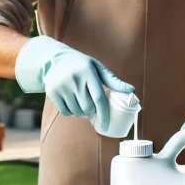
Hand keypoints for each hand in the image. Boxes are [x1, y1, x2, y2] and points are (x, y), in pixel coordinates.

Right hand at [15, 36, 133, 130]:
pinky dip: (71, 112)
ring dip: (82, 113)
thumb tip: (131, 90)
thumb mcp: (97, 68)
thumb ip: (113, 80)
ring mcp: (62, 86)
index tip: (106, 125)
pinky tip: (72, 103)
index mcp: (88, 72)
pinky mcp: (52, 92)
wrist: (54, 59)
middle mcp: (74, 78)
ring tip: (82, 103)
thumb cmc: (82, 66)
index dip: (104, 114)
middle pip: (88, 108)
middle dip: (92, 112)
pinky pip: (66, 112)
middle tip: (92, 107)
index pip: (99, 99)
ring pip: (77, 112)